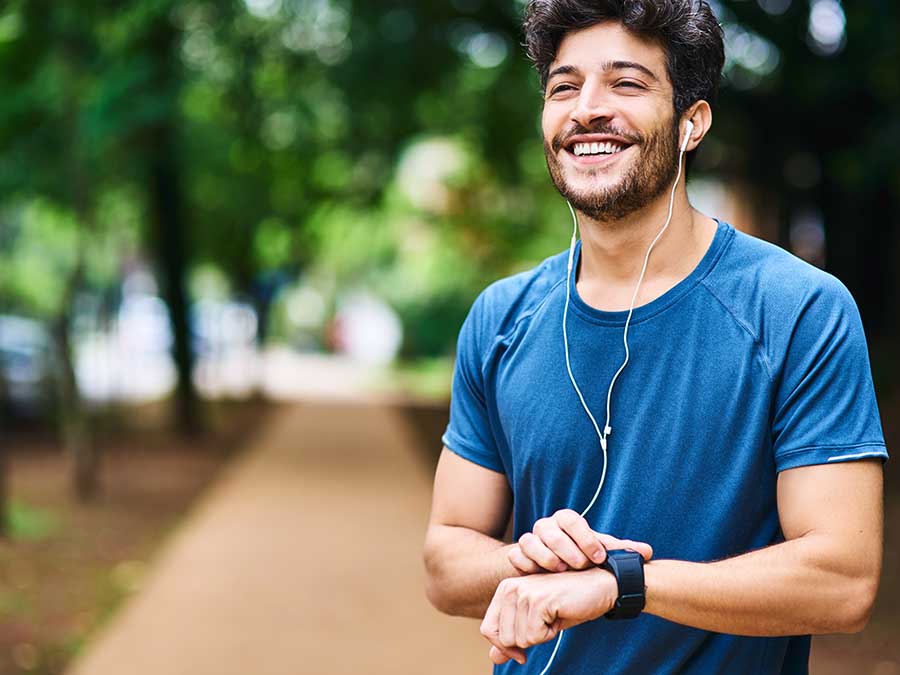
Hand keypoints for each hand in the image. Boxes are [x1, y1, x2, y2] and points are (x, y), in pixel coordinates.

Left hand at [480, 568, 617, 664]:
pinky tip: (559, 614)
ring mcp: (523, 592)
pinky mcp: (538, 600)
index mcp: (505, 590)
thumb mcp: (537, 622)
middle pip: (504, 639)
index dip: (505, 646)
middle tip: (547, 620)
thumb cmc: (568, 603)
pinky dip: (550, 633)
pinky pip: (534, 637)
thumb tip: (493, 658)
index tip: (523, 648)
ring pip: (519, 640)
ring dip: (541, 635)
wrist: (599, 586)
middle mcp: (509, 587)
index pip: (488, 629)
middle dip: (529, 639)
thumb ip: (513, 637)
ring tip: (554, 615)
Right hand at [508, 509, 652, 572]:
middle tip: (580, 566)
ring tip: (561, 570)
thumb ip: (620, 551)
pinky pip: (516, 556)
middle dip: (565, 548)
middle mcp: (546, 527)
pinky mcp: (518, 556)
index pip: (571, 519)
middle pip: (548, 529)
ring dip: (546, 556)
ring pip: (529, 541)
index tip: (598, 557)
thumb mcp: (599, 553)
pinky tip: (540, 576)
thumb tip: (648, 552)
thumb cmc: (580, 557)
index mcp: (566, 521)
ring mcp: (530, 540)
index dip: (584, 537)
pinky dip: (527, 565)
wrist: (552, 569)